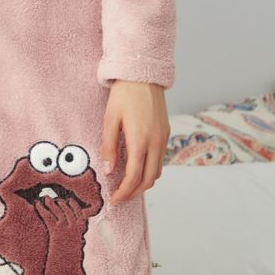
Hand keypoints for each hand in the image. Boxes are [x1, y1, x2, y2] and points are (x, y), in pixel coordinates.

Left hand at [101, 81, 170, 204]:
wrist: (143, 75)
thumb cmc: (123, 95)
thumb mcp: (110, 119)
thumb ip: (109, 147)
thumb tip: (109, 171)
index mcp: (139, 140)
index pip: (134, 177)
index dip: (124, 192)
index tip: (115, 199)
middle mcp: (155, 142)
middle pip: (149, 180)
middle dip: (135, 192)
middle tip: (121, 197)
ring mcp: (163, 138)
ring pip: (157, 171)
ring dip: (144, 182)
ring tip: (128, 185)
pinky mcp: (166, 133)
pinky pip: (160, 159)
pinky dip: (150, 170)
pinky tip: (137, 167)